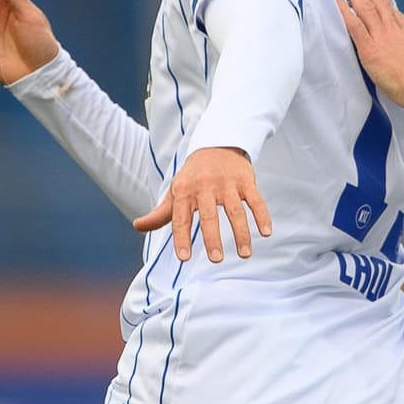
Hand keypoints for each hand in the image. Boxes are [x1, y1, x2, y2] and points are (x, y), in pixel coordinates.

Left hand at [132, 147, 272, 261]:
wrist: (217, 144)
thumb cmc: (193, 177)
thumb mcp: (175, 192)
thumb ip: (160, 213)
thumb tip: (137, 226)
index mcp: (184, 191)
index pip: (181, 218)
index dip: (181, 237)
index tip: (184, 258)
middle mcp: (205, 187)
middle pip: (209, 216)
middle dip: (213, 238)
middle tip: (216, 259)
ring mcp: (227, 183)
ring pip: (235, 210)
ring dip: (241, 233)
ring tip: (245, 254)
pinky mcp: (246, 180)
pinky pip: (256, 200)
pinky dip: (262, 216)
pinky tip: (266, 232)